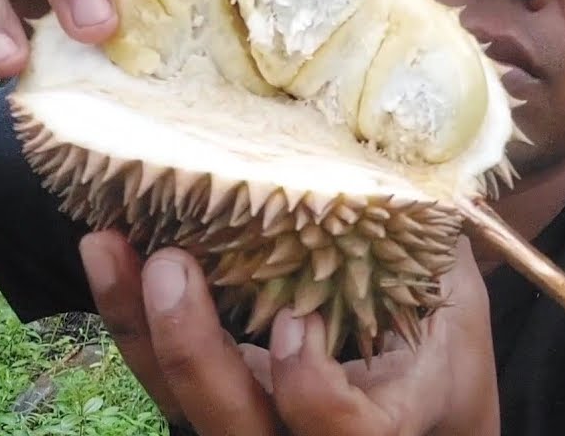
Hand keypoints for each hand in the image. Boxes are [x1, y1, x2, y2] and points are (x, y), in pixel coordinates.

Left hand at [78, 229, 500, 435]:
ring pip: (180, 405)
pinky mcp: (219, 403)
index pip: (341, 435)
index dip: (311, 393)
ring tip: (107, 246)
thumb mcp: (457, 306)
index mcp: (381, 424)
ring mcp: (254, 425)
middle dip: (192, 352)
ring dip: (137, 328)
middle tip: (169, 267)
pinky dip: (131, 319)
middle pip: (233, 427)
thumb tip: (421, 157)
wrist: (423, 426)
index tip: (299, 322)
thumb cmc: (445, 361)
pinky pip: (162, 377)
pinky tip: (113, 252)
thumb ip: (437, 248)